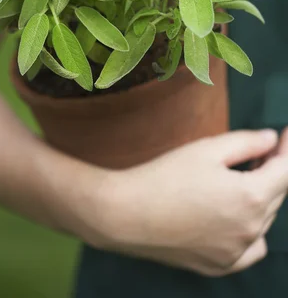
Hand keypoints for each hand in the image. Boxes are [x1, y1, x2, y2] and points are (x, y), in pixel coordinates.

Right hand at [96, 129, 287, 276]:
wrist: (127, 215)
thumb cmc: (165, 176)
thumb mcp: (206, 149)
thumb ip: (246, 142)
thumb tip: (272, 141)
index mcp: (251, 197)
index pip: (286, 170)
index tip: (287, 133)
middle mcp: (251, 229)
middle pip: (277, 194)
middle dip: (274, 169)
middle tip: (264, 149)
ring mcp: (237, 253)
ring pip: (264, 219)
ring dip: (262, 196)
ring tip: (243, 177)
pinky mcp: (221, 266)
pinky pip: (251, 247)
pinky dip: (251, 229)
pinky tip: (235, 215)